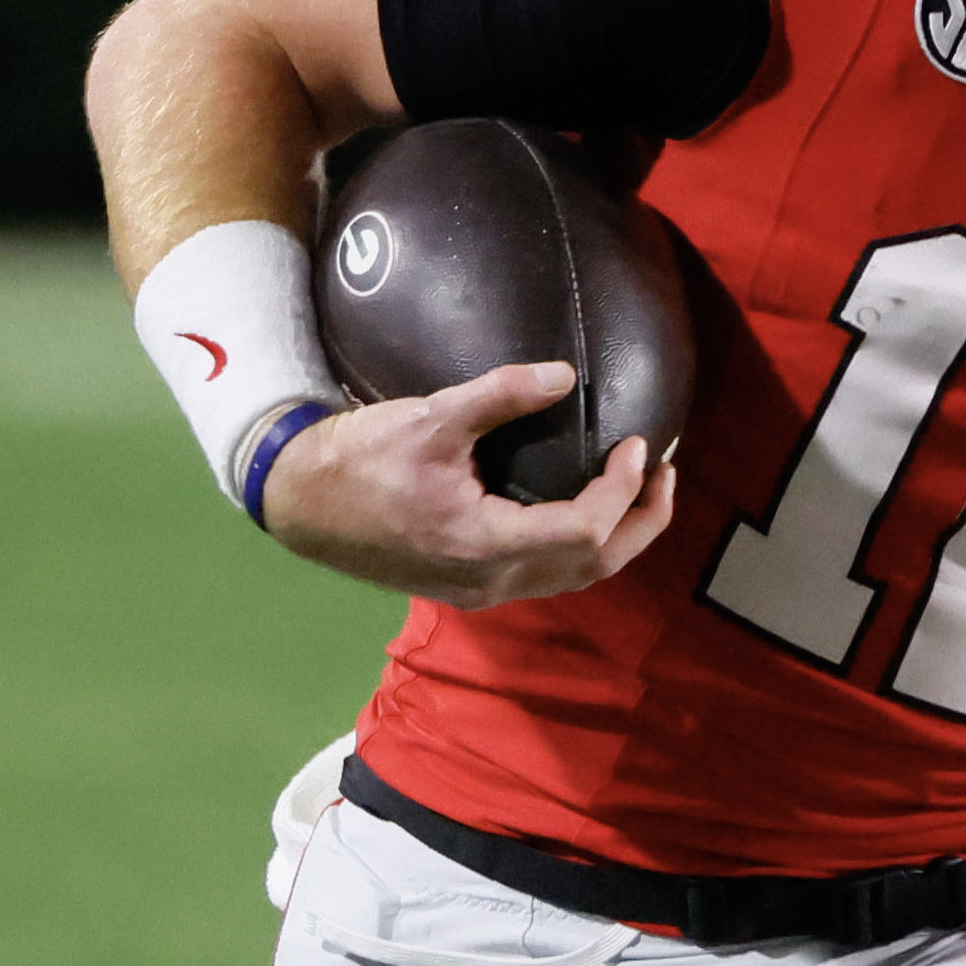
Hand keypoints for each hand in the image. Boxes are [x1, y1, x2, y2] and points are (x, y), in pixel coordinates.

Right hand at [260, 362, 678, 607]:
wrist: (299, 504)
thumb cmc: (357, 459)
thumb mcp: (429, 416)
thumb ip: (499, 395)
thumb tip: (563, 375)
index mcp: (484, 543)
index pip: (586, 530)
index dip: (623, 490)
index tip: (637, 445)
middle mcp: (491, 580)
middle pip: (596, 566)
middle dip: (642, 522)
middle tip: (665, 473)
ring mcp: (481, 590)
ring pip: (574, 578)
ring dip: (618, 538)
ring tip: (640, 489)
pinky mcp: (470, 586)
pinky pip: (547, 575)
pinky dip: (582, 546)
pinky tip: (586, 508)